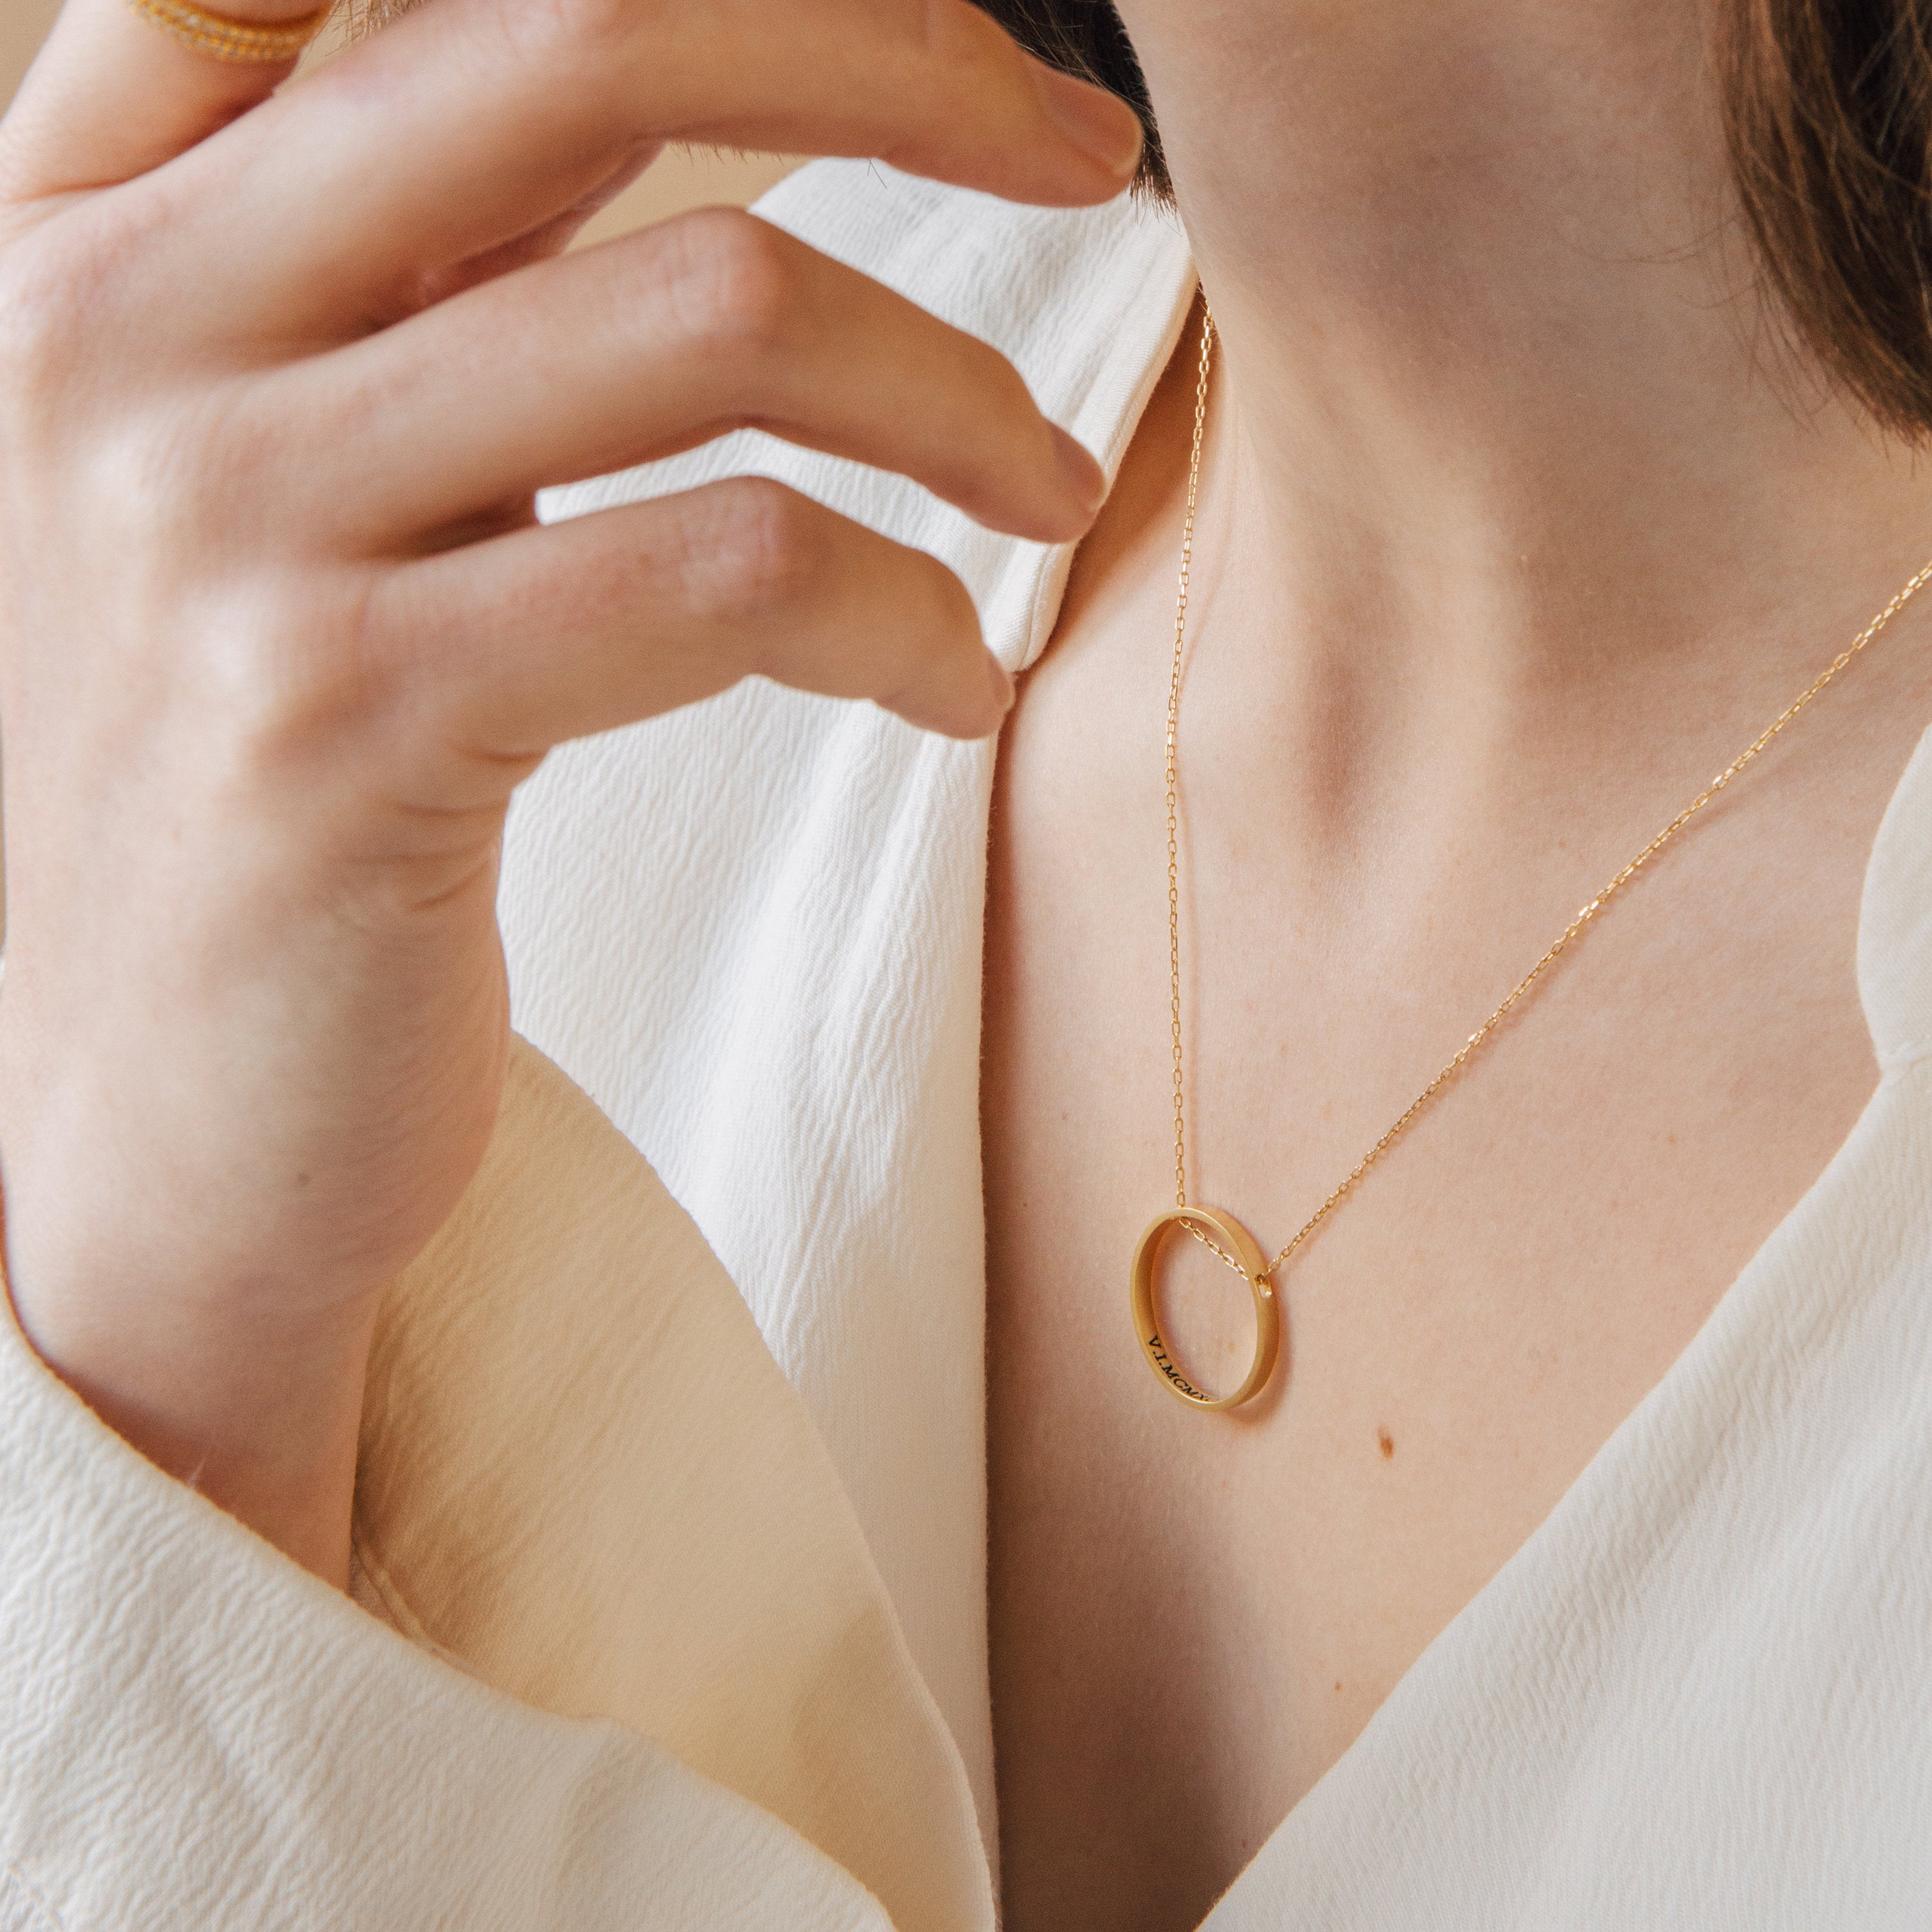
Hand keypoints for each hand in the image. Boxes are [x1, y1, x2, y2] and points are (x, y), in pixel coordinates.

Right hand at [0, 0, 1138, 1579]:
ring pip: (713, 311)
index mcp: (113, 221)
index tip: (957, 42)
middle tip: (1086, 156)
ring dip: (955, 394)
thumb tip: (705, 114)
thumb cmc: (262, 787)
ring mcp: (222, 523)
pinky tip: (956, 681)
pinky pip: (728, 572)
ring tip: (1048, 495)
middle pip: (587, 36)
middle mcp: (130, 325)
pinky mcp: (342, 726)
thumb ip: (426, 287)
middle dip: (909, 63)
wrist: (140, 1119)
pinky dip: (902, 611)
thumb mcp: (302, 482)